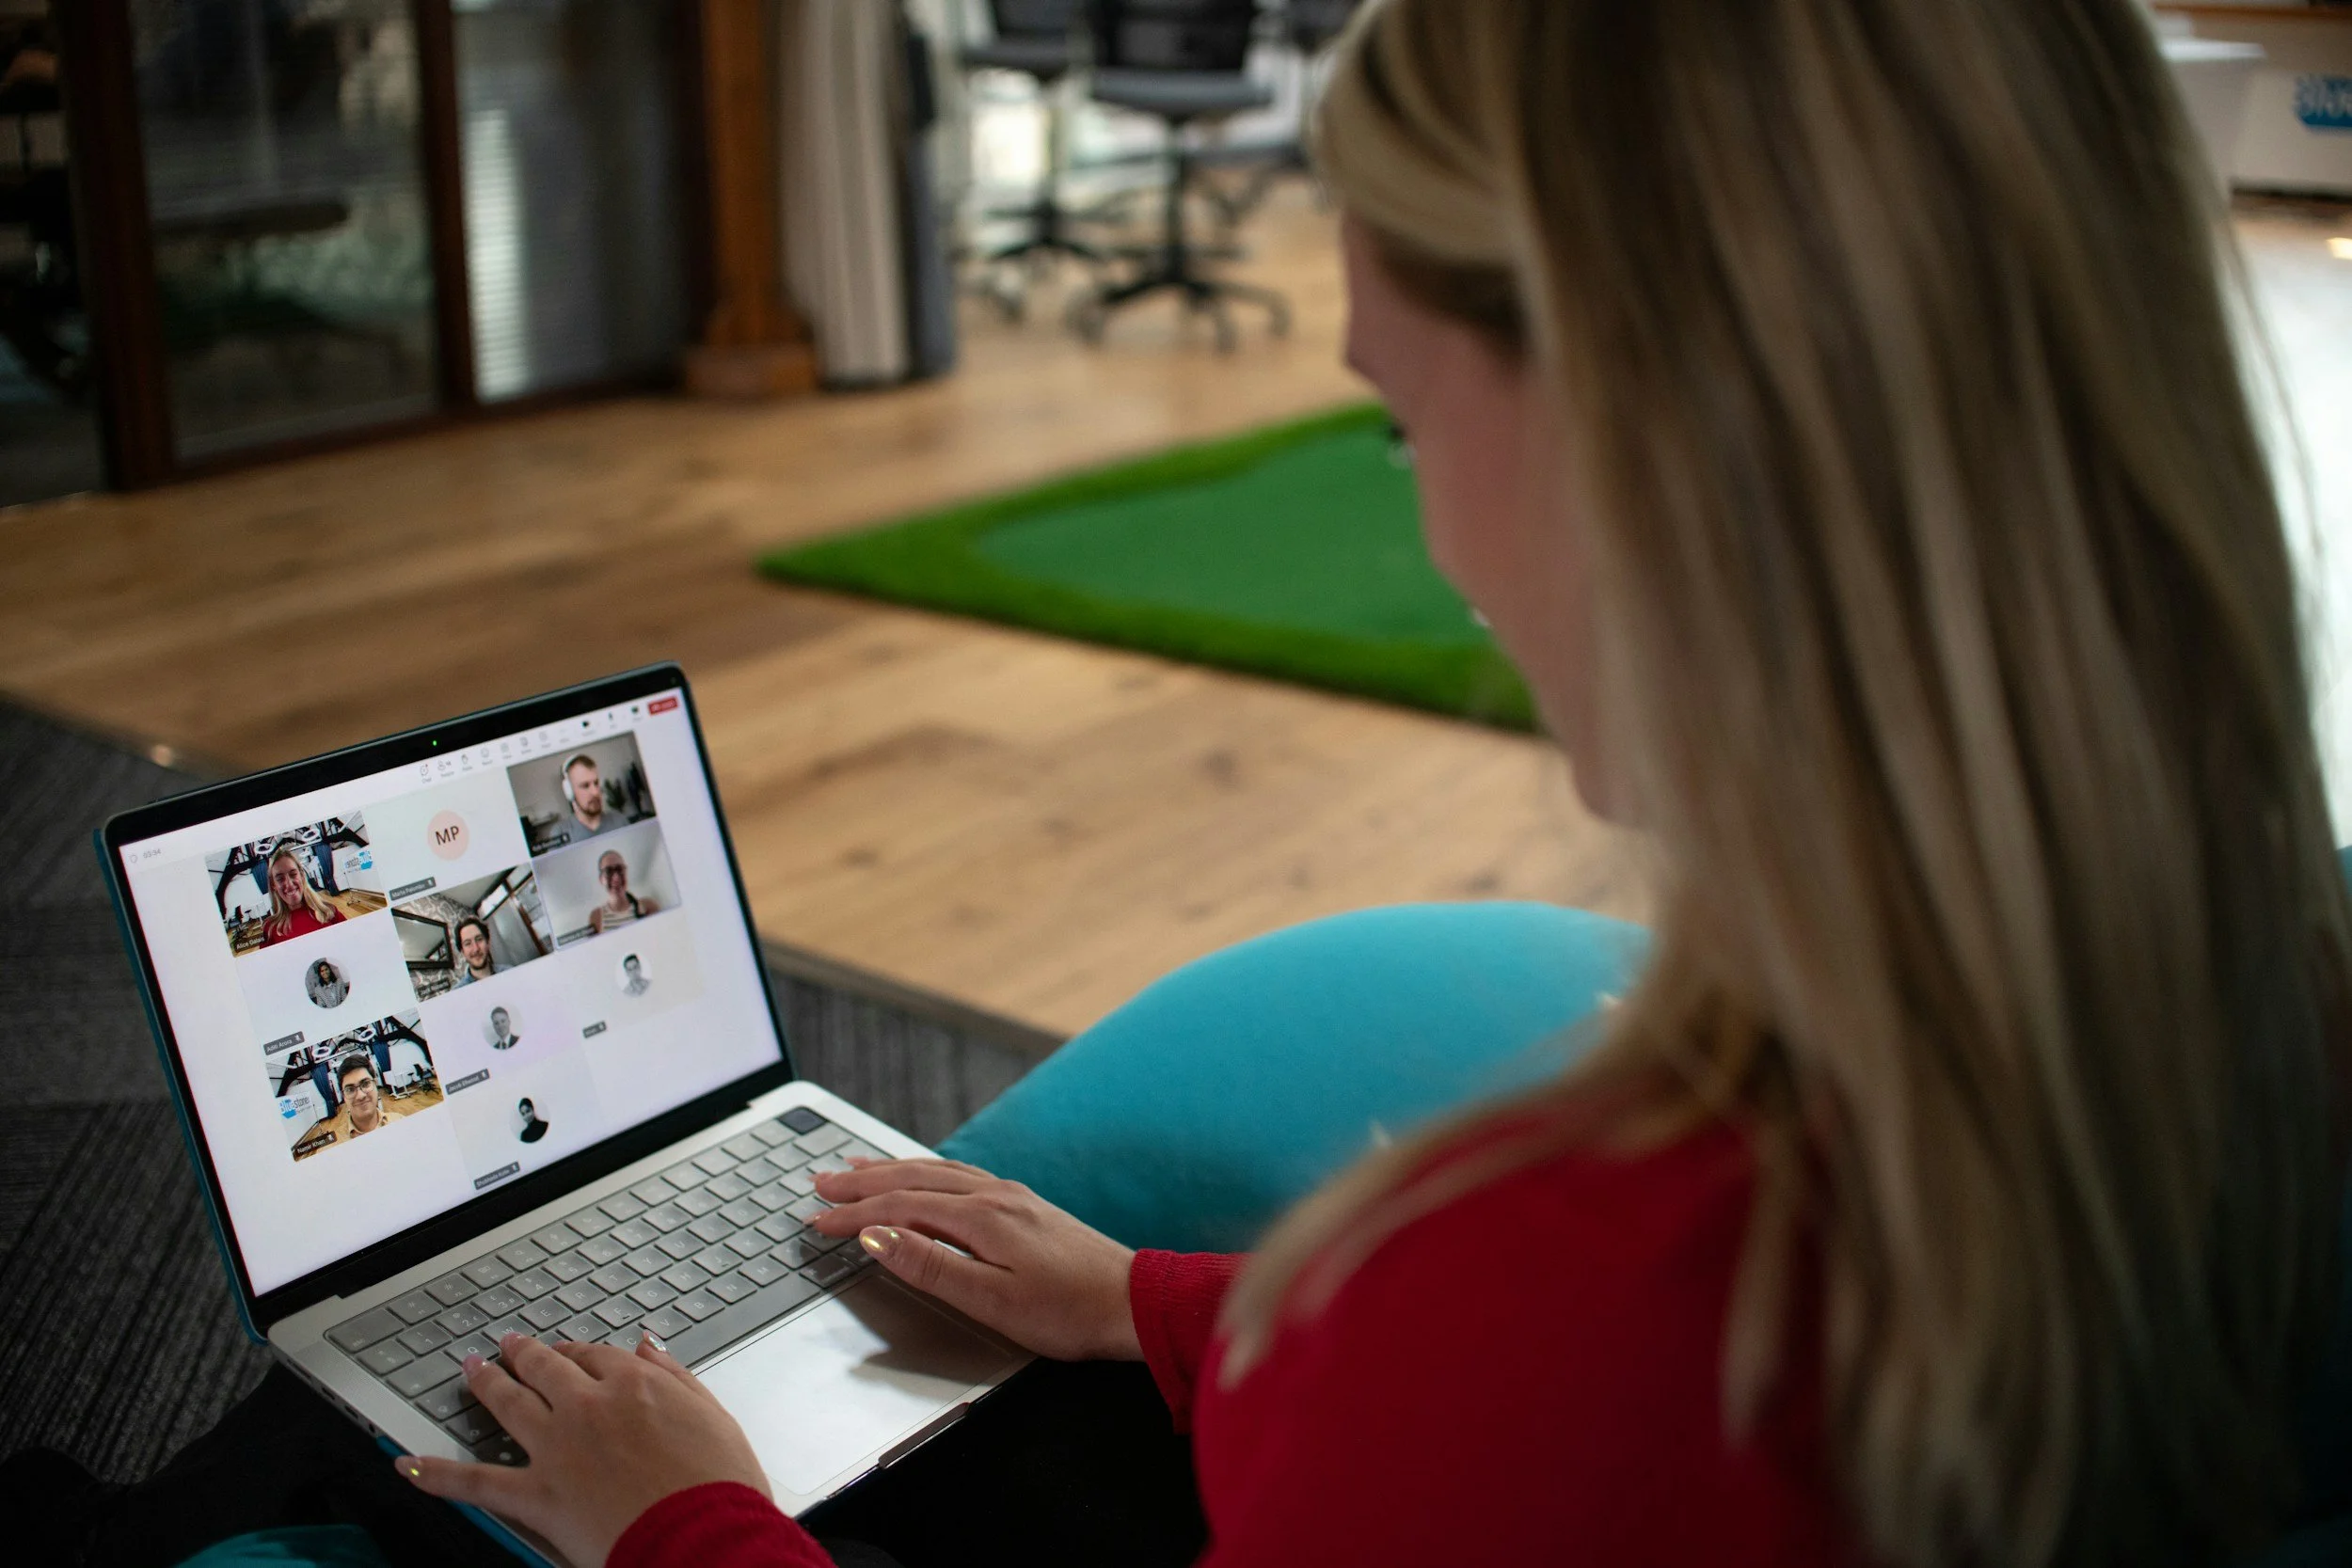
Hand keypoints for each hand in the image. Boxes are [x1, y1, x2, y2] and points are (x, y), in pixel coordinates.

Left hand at [398, 1332, 770, 1567]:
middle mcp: (588, 1405)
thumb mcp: (714, 1415)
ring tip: (469, 1370)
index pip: (595, 1354)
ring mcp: (557, 1448)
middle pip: (546, 1368)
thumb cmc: (718, 1486)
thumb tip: (649, 1346)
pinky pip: (477, 1482)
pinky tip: (410, 1465)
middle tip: (508, 1346)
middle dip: (524, 1354)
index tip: (569, 1351)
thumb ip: (676, 1376)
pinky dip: (439, 1474)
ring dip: (484, 1383)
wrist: (702, 1537)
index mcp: (634, 1383)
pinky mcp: (536, 1494)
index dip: (577, 1351)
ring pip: (508, 1404)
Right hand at [811, 1158, 1141, 1361]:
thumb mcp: (990, 1300)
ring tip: (856, 1168)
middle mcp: (994, 1195)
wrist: (1132, 1302)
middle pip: (913, 1179)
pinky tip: (923, 1175)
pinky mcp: (1025, 1205)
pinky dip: (926, 1171)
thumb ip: (930, 1265)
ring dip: (891, 1169)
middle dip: (862, 1181)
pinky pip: (960, 1175)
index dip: (853, 1215)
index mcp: (981, 1217)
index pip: (899, 1208)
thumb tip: (877, 1237)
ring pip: (936, 1171)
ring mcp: (1011, 1196)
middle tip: (819, 1182)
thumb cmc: (1067, 1311)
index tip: (815, 1221)